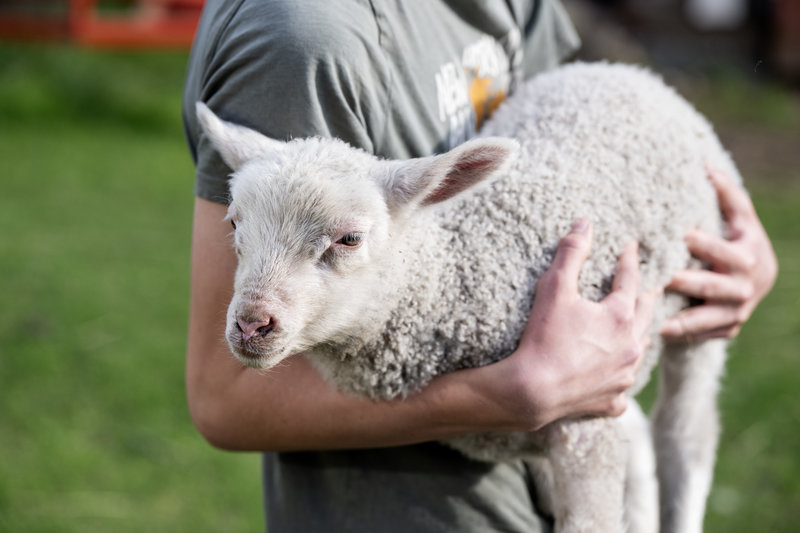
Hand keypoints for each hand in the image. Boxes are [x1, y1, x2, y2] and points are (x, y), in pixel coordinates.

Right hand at [497, 219, 659, 430]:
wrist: (531, 391)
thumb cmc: (543, 337)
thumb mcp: (554, 288)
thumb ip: (571, 253)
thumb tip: (584, 224)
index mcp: (620, 316)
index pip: (630, 279)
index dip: (629, 260)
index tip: (630, 246)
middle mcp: (630, 346)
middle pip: (647, 315)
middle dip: (648, 297)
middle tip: (651, 286)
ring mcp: (623, 377)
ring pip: (640, 351)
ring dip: (640, 336)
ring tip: (639, 327)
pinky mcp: (611, 401)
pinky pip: (622, 389)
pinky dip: (620, 379)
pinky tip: (615, 377)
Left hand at [661, 167, 777, 342]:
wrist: (757, 279)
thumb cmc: (739, 240)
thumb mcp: (740, 218)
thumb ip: (726, 194)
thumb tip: (705, 165)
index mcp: (748, 256)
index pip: (723, 250)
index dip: (703, 244)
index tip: (679, 236)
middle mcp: (745, 287)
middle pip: (712, 287)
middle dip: (685, 283)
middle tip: (659, 278)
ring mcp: (738, 312)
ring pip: (707, 318)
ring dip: (681, 320)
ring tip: (653, 319)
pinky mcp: (728, 329)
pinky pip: (703, 335)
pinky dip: (682, 335)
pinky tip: (656, 333)